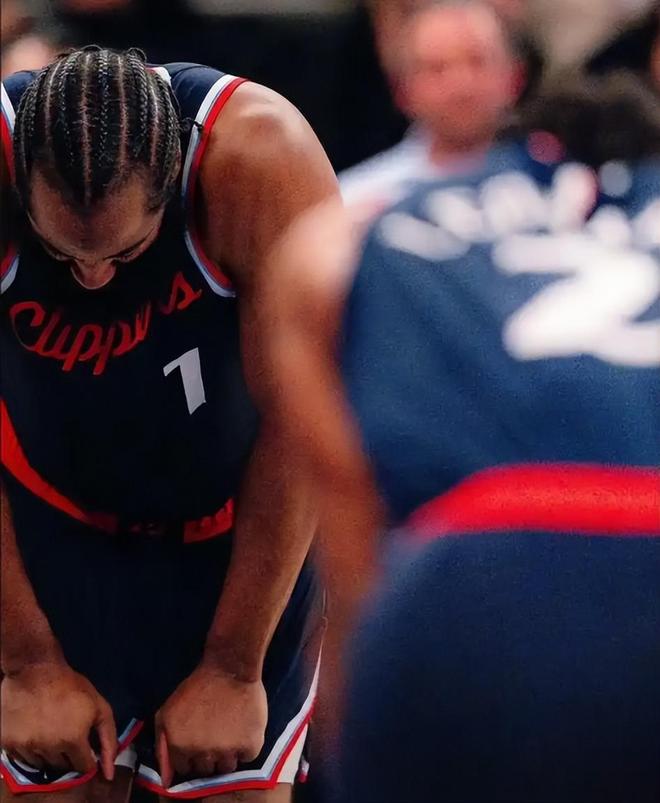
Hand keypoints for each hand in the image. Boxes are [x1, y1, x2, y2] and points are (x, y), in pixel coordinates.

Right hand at [1, 661, 116, 779]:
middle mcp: (49, 748)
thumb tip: (109, 772)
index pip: (84, 767)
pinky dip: (31, 750)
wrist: (35, 670)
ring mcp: (26, 747)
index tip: (86, 747)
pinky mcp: (8, 743)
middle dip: (70, 755)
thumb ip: (108, 738)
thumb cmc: (71, 686)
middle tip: (68, 734)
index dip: (88, 758)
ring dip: (50, 754)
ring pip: (43, 765)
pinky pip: (23, 759)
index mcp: (73, 740)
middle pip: (63, 766)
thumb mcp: (99, 707)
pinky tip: (36, 731)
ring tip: (52, 731)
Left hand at [155, 665, 267, 786]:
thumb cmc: (197, 687)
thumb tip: (167, 778)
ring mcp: (227, 751)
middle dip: (208, 755)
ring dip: (227, 753)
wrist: (229, 668)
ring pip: (226, 768)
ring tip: (230, 730)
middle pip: (206, 769)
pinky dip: (246, 746)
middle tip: (215, 734)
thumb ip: (162, 745)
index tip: (198, 740)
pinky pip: (247, 758)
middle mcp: (202, 753)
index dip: (190, 754)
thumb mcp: (167, 712)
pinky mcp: (250, 745)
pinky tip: (242, 728)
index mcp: (180, 746)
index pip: (184, 768)